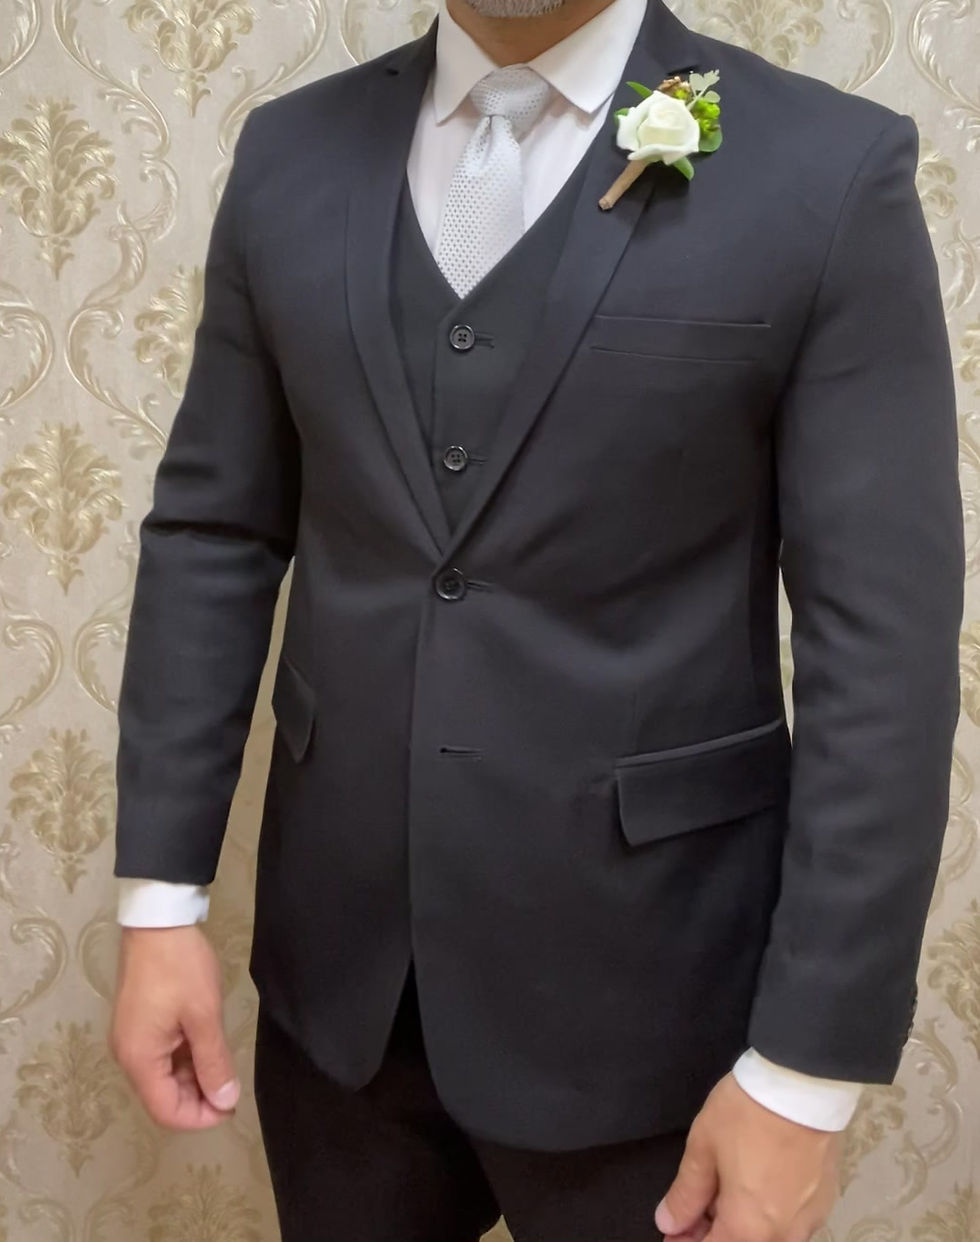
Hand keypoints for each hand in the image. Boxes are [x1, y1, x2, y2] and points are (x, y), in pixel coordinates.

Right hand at [109, 925, 240, 1129]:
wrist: (158, 922)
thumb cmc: (181, 968)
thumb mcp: (204, 1015)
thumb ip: (213, 1062)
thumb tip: (224, 1102)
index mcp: (139, 1059)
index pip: (166, 1112)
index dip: (200, 1118)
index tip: (231, 1107)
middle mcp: (129, 1055)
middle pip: (164, 1096)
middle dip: (199, 1098)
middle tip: (233, 1085)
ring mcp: (134, 1039)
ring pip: (165, 1076)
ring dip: (195, 1077)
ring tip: (224, 1063)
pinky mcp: (140, 1024)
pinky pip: (163, 1055)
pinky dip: (186, 1058)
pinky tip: (209, 1047)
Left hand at [655, 1071, 842, 1241]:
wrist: (803, 1084)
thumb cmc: (746, 1114)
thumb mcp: (704, 1148)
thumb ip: (686, 1194)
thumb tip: (669, 1222)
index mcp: (749, 1229)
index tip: (672, 1229)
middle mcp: (782, 1236)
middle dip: (712, 1233)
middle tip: (692, 1210)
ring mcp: (809, 1221)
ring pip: (767, 1236)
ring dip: (740, 1225)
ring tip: (720, 1193)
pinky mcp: (825, 1202)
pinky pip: (788, 1222)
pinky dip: (766, 1214)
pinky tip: (753, 1186)